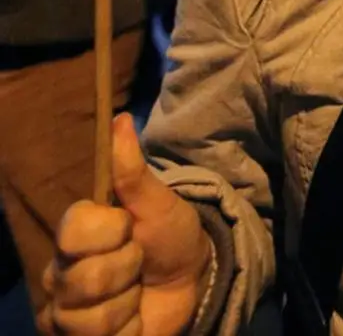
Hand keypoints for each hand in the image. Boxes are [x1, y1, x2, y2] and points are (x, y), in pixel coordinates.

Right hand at [40, 115, 211, 335]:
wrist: (189, 281)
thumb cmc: (168, 234)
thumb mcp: (158, 201)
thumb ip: (133, 170)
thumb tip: (120, 120)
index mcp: (74, 232)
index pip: (72, 230)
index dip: (110, 230)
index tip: (128, 226)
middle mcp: (59, 274)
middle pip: (82, 278)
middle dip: (126, 268)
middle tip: (137, 262)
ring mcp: (64, 313)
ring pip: (90, 317)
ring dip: (127, 304)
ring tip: (135, 292)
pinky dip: (128, 330)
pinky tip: (131, 320)